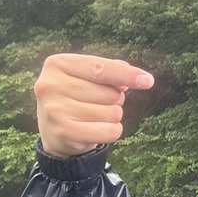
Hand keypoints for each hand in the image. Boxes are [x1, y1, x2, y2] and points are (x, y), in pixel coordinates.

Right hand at [34, 53, 154, 158]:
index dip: (127, 75)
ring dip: (111, 117)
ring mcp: (54, 110)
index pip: (100, 69)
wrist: (54, 130)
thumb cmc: (76, 96)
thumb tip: (137, 78)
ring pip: (112, 113)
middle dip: (114, 99)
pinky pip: (109, 131)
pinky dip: (111, 131)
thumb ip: (111, 70)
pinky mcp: (62, 132)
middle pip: (110, 93)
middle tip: (95, 103)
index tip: (148, 81)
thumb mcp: (88, 76)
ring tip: (92, 117)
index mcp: (57, 64)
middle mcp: (50, 85)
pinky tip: (96, 130)